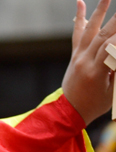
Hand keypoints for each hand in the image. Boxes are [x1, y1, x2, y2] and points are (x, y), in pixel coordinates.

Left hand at [62, 0, 115, 125]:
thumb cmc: (95, 104)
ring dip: (100, 10)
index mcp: (96, 72)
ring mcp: (78, 56)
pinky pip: (77, 34)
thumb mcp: (112, 91)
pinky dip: (79, 18)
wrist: (69, 111)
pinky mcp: (75, 55)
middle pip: (105, 35)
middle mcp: (85, 61)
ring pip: (90, 30)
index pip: (113, 47)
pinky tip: (80, 3)